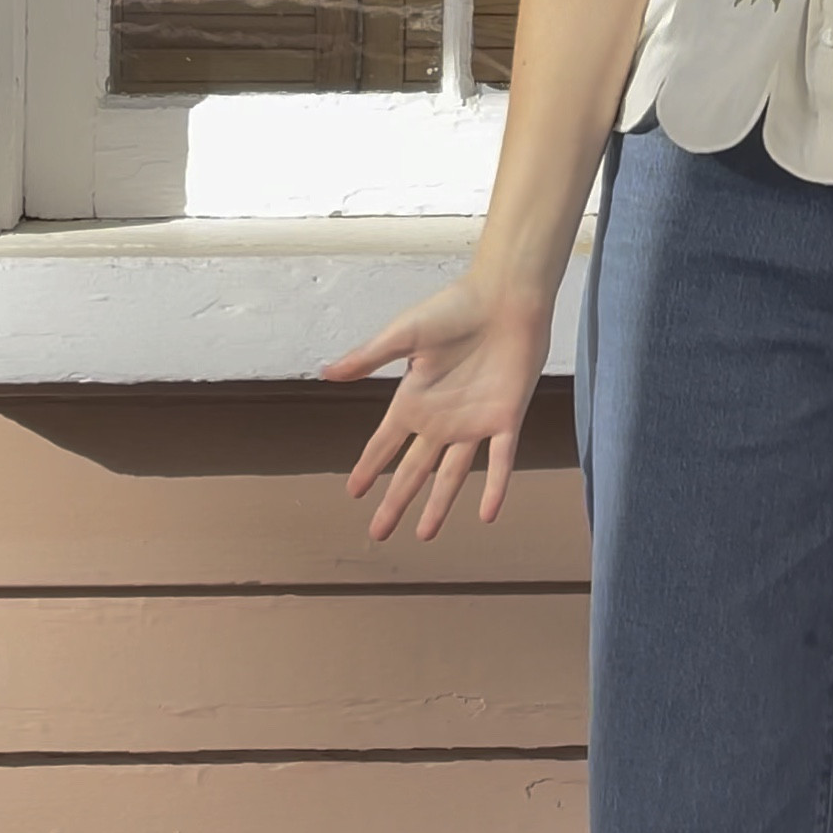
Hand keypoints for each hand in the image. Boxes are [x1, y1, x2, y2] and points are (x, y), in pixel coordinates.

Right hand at [322, 273, 553, 542]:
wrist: (505, 297)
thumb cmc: (455, 307)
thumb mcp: (404, 333)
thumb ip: (369, 357)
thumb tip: (325, 373)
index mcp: (414, 398)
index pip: (385, 443)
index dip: (369, 467)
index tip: (353, 492)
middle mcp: (442, 418)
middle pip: (414, 470)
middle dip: (396, 501)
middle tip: (378, 533)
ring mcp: (474, 422)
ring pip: (453, 475)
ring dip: (438, 505)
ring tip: (424, 535)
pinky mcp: (506, 418)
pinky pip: (501, 461)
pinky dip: (496, 488)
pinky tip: (487, 515)